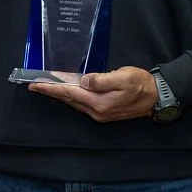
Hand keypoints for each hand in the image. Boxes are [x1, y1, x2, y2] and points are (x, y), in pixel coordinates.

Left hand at [28, 66, 158, 121]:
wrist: (156, 97)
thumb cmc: (141, 84)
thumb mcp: (123, 77)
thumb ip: (102, 80)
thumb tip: (84, 80)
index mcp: (99, 103)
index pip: (69, 93)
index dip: (51, 88)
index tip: (35, 85)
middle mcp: (96, 111)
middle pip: (68, 99)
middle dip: (51, 92)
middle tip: (35, 85)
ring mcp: (99, 114)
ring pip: (74, 102)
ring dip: (60, 95)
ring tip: (47, 87)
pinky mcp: (103, 112)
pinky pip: (82, 104)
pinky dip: (72, 97)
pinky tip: (67, 91)